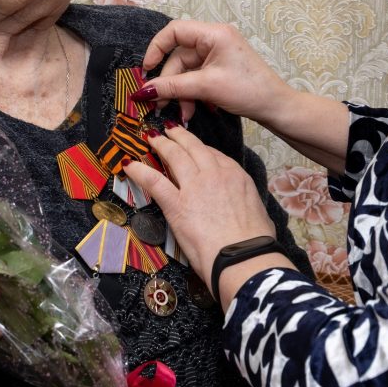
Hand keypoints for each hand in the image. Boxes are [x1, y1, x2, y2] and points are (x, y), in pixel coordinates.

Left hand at [123, 124, 279, 286]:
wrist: (244, 256)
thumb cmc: (255, 242)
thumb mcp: (257, 212)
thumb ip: (246, 203)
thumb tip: (247, 211)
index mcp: (236, 176)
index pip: (214, 154)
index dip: (199, 148)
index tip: (191, 146)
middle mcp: (215, 174)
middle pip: (193, 148)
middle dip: (179, 137)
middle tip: (168, 130)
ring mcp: (194, 187)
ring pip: (174, 156)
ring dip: (161, 144)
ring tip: (151, 138)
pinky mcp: (177, 204)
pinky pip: (154, 181)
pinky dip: (140, 171)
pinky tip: (130, 165)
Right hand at [135, 20, 292, 125]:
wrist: (276, 107)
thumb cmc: (249, 90)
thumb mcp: (206, 87)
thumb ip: (172, 87)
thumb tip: (143, 92)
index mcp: (214, 34)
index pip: (174, 31)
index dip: (156, 49)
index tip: (147, 71)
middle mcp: (214, 40)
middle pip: (178, 56)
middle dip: (170, 82)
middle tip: (161, 105)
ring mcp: (217, 55)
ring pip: (186, 71)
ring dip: (181, 93)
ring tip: (183, 114)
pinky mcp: (220, 69)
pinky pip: (196, 78)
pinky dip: (192, 94)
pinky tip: (195, 110)